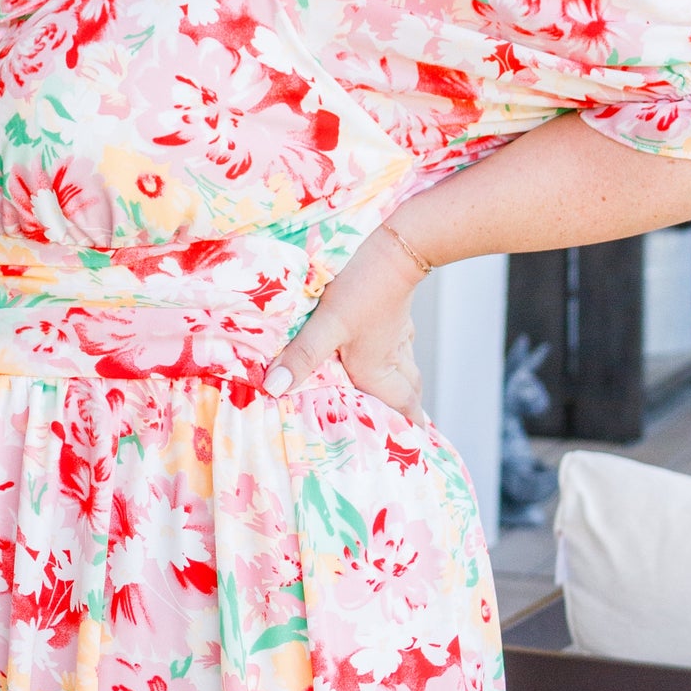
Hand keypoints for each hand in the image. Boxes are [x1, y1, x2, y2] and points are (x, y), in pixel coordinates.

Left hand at [262, 222, 425, 419]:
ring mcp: (397, 333)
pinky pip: (401, 345)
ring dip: (404, 385)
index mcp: (378, 368)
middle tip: (408, 427)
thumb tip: (274, 388)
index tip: (416, 447)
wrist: (397, 242)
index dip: (409, 429)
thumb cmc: (363, 286)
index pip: (402, 407)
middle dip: (408, 412)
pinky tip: (386, 348)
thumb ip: (302, 356)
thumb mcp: (328, 324)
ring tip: (399, 396)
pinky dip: (397, 357)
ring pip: (407, 368)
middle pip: (409, 392)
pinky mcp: (395, 312)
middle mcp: (392, 355)